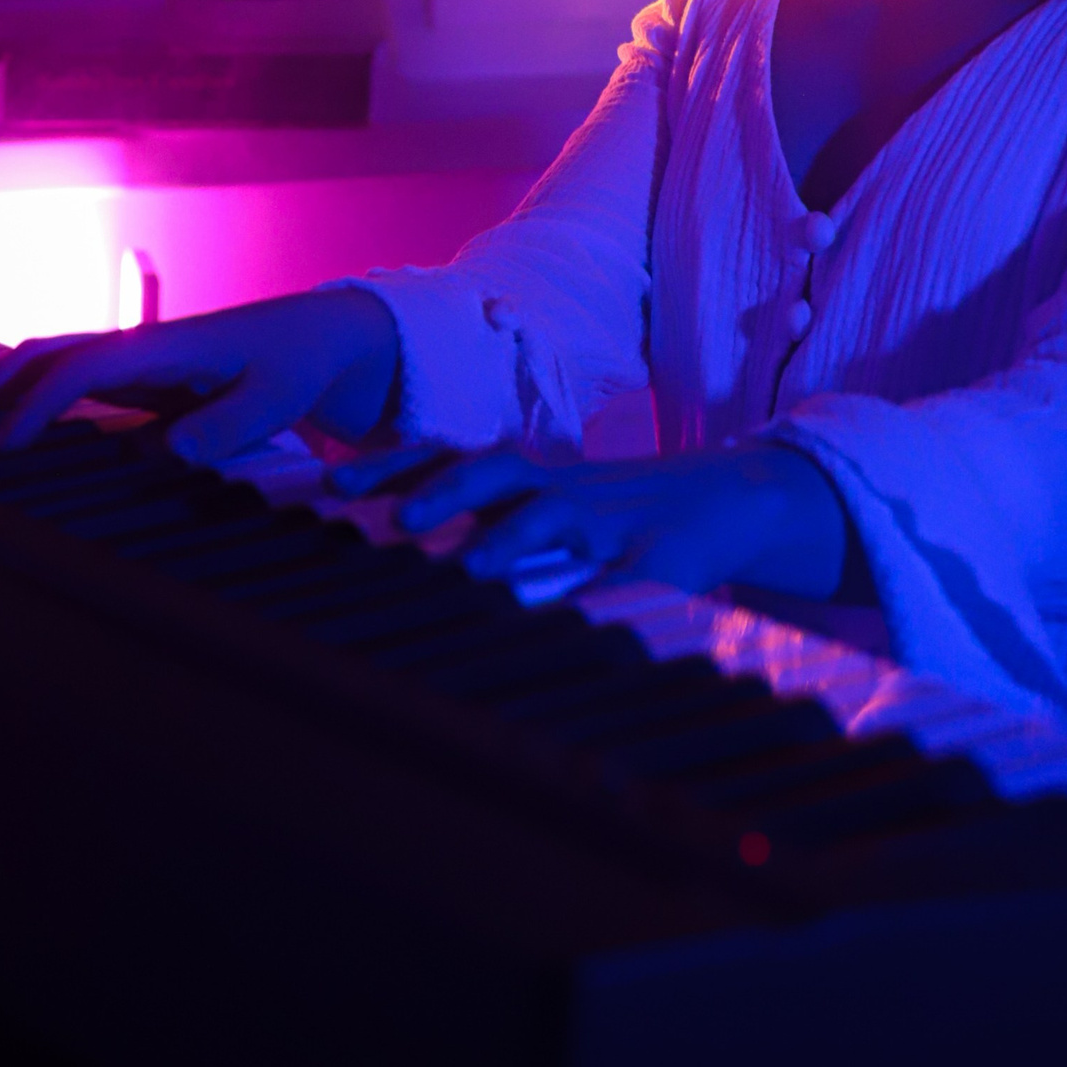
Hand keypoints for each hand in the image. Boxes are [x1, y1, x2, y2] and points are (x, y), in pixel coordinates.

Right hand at [0, 287, 402, 464]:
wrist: (334, 336)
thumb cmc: (306, 361)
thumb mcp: (284, 393)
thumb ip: (232, 422)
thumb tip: (168, 450)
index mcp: (167, 346)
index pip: (82, 369)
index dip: (36, 407)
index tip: (0, 449)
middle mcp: (143, 349)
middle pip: (47, 354)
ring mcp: (142, 365)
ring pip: (53, 366)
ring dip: (1, 392)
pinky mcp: (149, 385)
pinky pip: (77, 388)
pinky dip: (33, 405)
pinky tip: (8, 438)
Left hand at [337, 441, 857, 599]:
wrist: (733, 499)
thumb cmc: (625, 518)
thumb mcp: (552, 517)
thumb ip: (492, 527)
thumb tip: (408, 548)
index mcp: (527, 479)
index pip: (448, 458)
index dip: (392, 465)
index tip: (334, 479)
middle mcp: (558, 487)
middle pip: (487, 466)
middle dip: (433, 484)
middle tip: (387, 514)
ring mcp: (606, 517)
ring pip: (548, 507)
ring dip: (505, 530)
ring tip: (468, 562)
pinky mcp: (655, 554)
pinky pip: (617, 567)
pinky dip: (589, 586)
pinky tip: (569, 608)